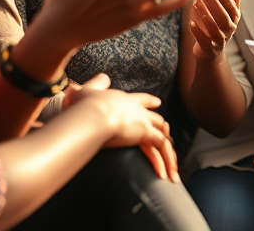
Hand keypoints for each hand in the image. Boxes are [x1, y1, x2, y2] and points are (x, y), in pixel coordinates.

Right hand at [63, 73, 180, 182]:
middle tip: (167, 133)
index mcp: (123, 100)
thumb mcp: (84, 91)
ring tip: (171, 169)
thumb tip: (90, 80)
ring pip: (162, 135)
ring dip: (167, 153)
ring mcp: (142, 120)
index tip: (158, 103)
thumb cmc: (82, 106)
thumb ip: (91, 86)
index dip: (149, 102)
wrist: (90, 113)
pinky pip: (160, 147)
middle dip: (162, 127)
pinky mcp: (144, 132)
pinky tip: (164, 173)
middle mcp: (136, 109)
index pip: (140, 100)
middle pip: (156, 118)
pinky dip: (165, 160)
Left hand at [190, 0, 242, 59]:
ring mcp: (219, 39)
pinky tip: (190, 22)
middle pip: (223, 15)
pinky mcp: (209, 48)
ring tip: (196, 3)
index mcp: (234, 16)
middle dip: (213, 2)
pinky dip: (197, 32)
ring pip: (214, 28)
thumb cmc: (218, 23)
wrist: (211, 49)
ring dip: (205, 14)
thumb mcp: (226, 8)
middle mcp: (229, 28)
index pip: (229, 2)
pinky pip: (204, 41)